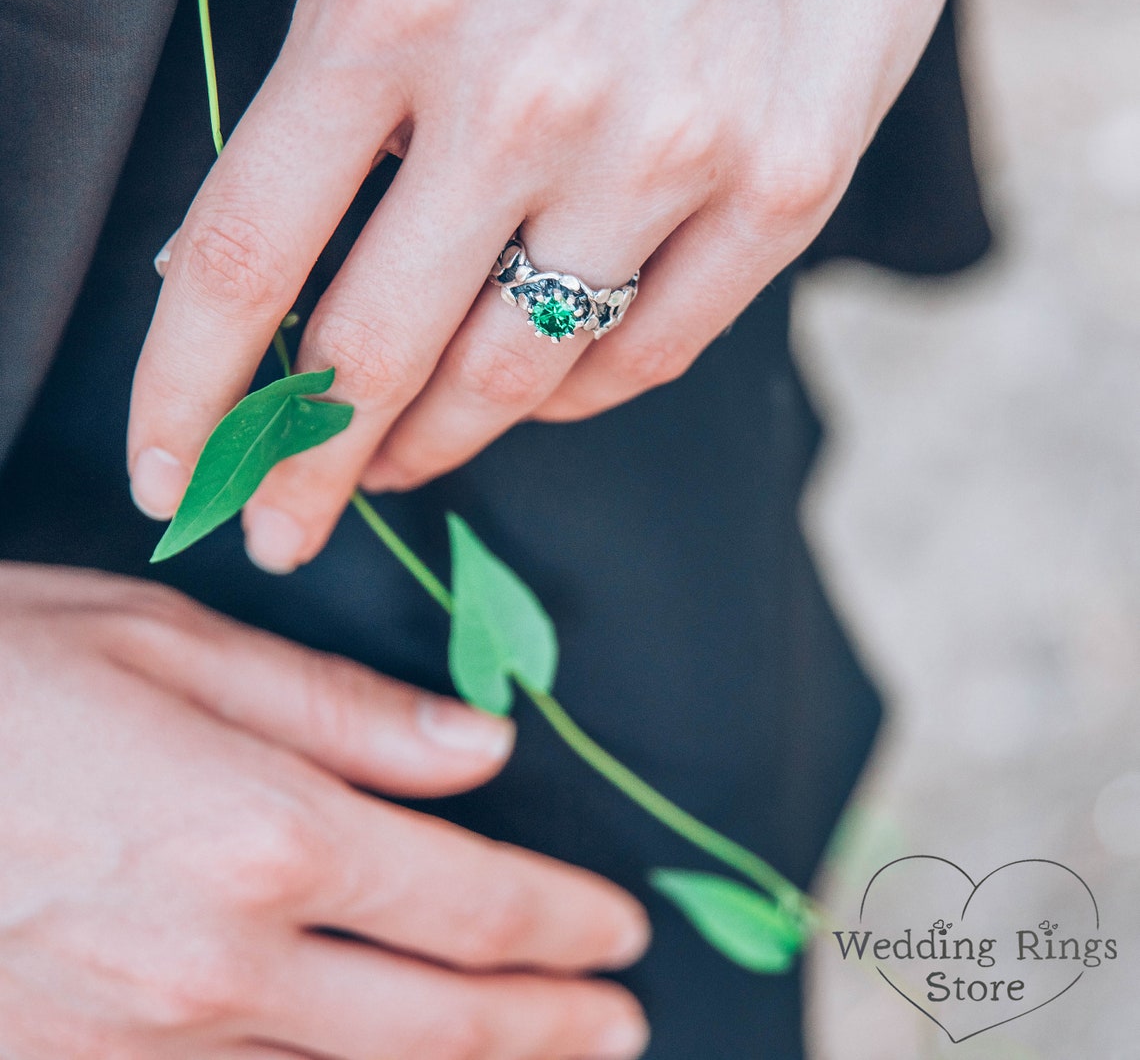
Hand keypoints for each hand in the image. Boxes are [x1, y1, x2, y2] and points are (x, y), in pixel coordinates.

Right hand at [0, 564, 648, 1058]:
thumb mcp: (171, 646)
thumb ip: (341, 710)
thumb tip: (479, 747)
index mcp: (259, 833)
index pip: (466, 901)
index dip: (560, 920)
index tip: (616, 927)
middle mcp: (218, 963)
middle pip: (435, 1024)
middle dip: (546, 1024)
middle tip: (617, 1021)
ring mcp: (142, 1045)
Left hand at [129, 0, 993, 569]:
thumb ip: (337, 105)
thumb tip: (274, 268)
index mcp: (395, 3)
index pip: (244, 251)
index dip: (188, 391)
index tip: (174, 467)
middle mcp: (527, 89)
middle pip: (373, 350)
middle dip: (309, 467)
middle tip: (286, 521)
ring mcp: (666, 145)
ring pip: (515, 377)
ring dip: (438, 439)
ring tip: (405, 454)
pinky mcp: (780, 186)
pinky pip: (646, 354)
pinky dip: (575, 395)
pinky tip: (543, 389)